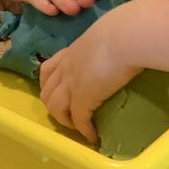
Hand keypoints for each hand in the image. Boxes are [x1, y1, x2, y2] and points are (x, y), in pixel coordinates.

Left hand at [39, 15, 141, 142]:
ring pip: (54, 109)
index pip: (46, 71)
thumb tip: (112, 49)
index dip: (47, 85)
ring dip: (63, 121)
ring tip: (77, 127)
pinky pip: (78, 120)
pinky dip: (83, 130)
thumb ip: (97, 46)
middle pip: (46, 93)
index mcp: (67, 54)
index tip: (57, 93)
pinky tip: (92, 136)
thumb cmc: (118, 32)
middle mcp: (63, 70)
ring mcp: (70, 85)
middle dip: (52, 107)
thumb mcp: (100, 37)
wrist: (122, 38)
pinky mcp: (83, 99)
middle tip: (66, 114)